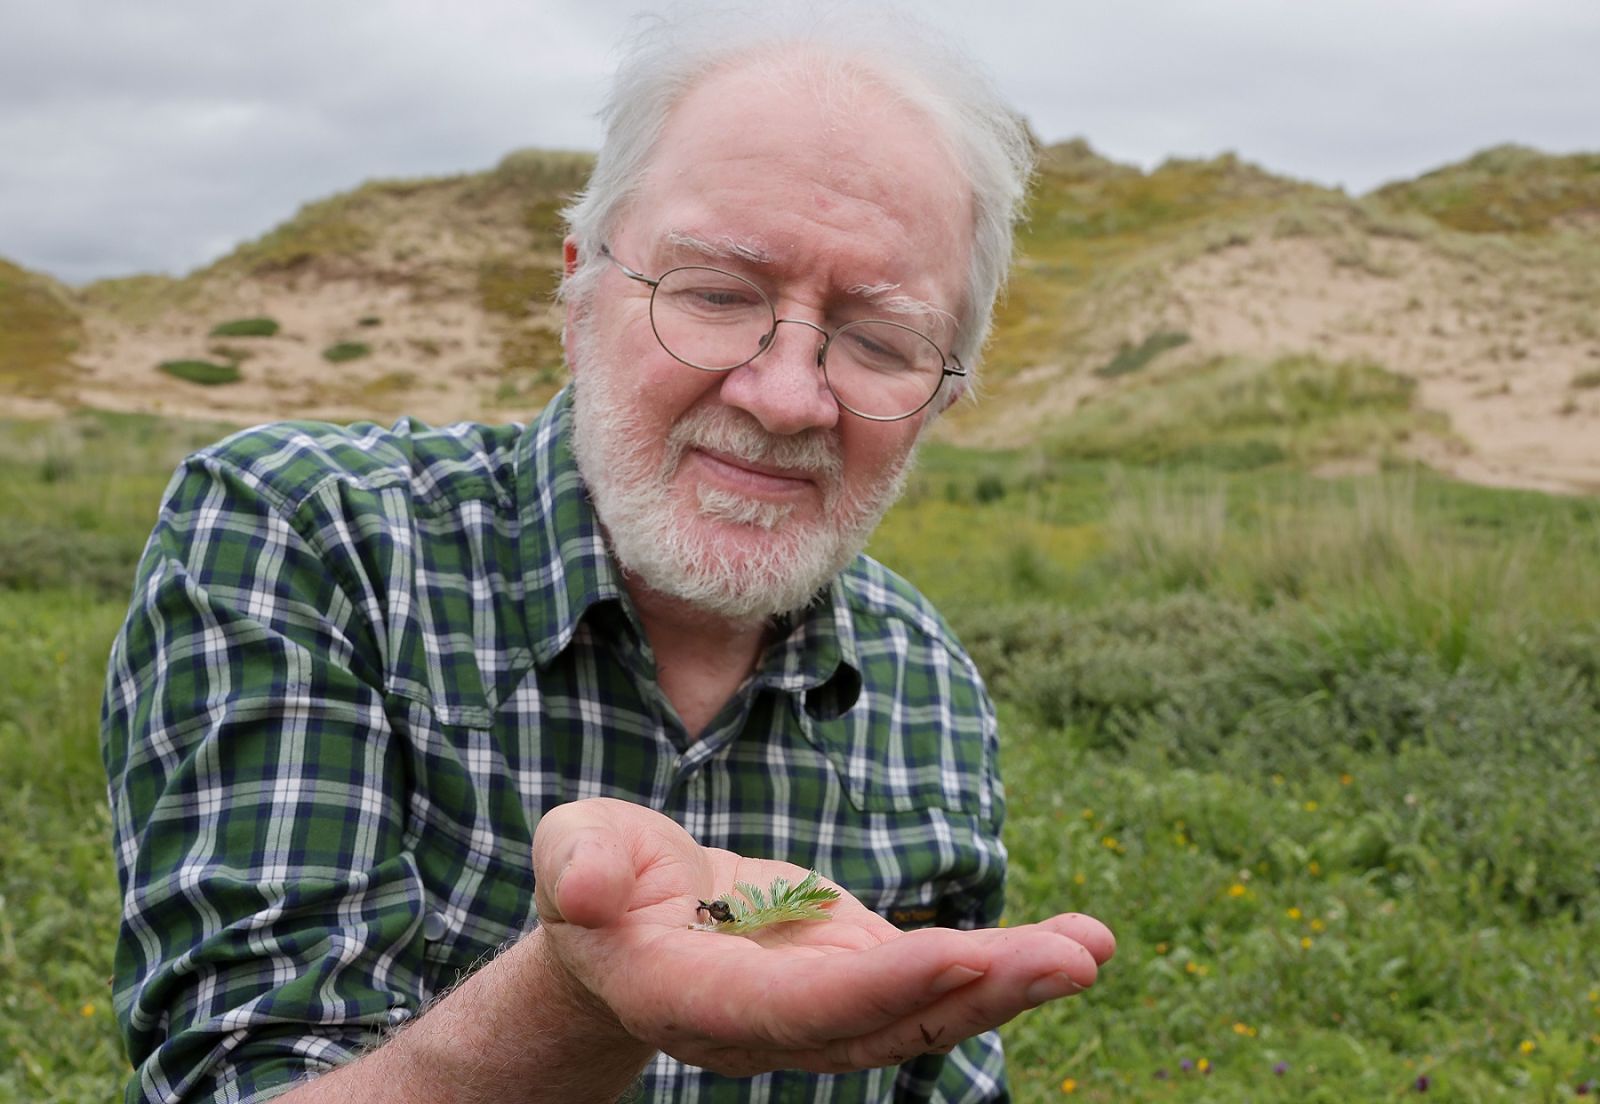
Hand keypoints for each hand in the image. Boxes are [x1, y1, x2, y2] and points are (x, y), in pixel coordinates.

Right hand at [532, 798, 1113, 1076]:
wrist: (630, 924)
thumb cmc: (599, 879)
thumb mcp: (576, 854)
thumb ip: (579, 868)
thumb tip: (586, 884)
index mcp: (702, 1001)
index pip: (801, 1009)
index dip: (881, 985)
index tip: (963, 951)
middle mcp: (776, 1027)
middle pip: (887, 1023)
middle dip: (979, 993)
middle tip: (1070, 958)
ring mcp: (825, 1008)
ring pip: (926, 1012)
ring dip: (1011, 985)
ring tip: (1091, 948)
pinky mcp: (858, 976)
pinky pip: (937, 981)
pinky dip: (1003, 965)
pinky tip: (1074, 942)